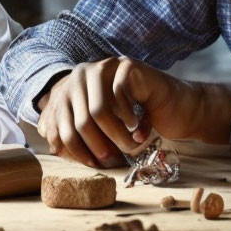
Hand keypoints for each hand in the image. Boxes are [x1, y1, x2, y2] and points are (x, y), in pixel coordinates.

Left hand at [36, 57, 230, 167]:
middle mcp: (84, 73)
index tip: (91, 164)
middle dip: (96, 146)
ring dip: (115, 136)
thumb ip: (77, 135)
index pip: (60, 121)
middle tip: (111, 160)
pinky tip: (138, 129)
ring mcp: (106, 66)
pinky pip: (119, 97)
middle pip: (79, 119)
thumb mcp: (102, 131)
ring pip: (98, 110)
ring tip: (128, 146)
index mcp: (71, 88)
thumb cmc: (136, 124)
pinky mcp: (128, 66)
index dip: (74, 148)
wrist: (176, 109)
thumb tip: (54, 147)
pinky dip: (129, 120)